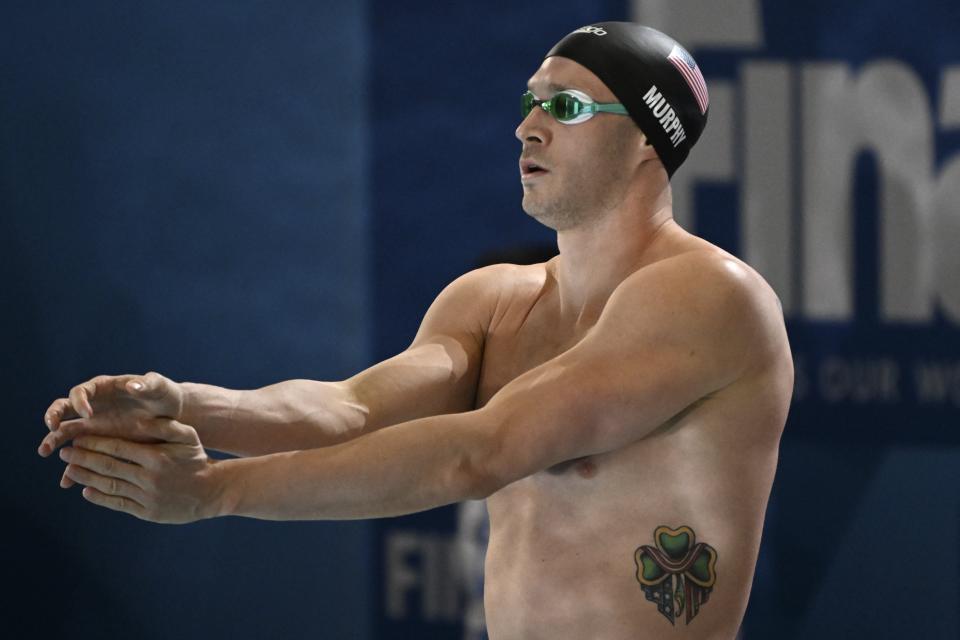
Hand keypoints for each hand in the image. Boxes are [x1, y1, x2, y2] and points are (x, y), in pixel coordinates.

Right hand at [39, 372, 183, 486]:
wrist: (171, 416)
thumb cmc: (165, 396)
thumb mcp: (161, 388)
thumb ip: (149, 385)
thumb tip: (132, 385)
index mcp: (105, 388)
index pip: (82, 391)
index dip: (80, 401)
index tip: (87, 414)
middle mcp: (94, 405)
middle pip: (64, 408)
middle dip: (54, 417)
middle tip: (51, 429)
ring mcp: (94, 425)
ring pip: (66, 432)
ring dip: (53, 441)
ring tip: (45, 452)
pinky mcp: (99, 442)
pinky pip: (80, 455)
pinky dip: (72, 467)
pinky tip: (67, 482)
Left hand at [58, 418, 222, 523]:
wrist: (212, 491)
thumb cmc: (198, 459)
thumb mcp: (188, 436)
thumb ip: (164, 425)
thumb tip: (139, 419)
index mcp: (156, 457)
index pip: (117, 448)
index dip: (94, 443)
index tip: (78, 439)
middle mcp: (149, 477)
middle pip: (108, 466)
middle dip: (83, 459)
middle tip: (65, 453)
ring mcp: (147, 496)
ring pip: (110, 485)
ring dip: (86, 477)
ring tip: (69, 471)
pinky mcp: (147, 512)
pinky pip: (119, 503)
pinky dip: (100, 497)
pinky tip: (87, 490)